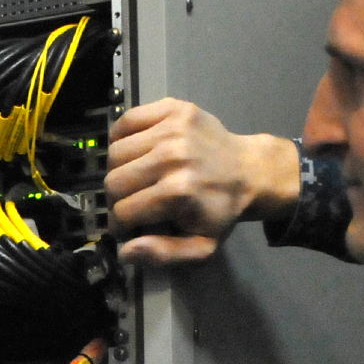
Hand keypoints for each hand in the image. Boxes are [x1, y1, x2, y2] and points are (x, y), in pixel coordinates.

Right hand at [106, 99, 301, 268]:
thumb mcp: (202, 248)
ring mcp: (172, 128)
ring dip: (118, 170)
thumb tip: (125, 251)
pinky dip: (121, 137)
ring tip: (134, 179)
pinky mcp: (173, 108)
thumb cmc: (221, 211)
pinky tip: (133, 152)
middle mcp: (172, 157)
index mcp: (177, 192)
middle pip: (113, 182)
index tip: (128, 228)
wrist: (249, 171)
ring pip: (115, 152)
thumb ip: (163, 255)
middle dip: (116, 200)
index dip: (120, 226)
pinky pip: (127, 120)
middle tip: (130, 204)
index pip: (122, 211)